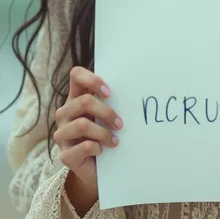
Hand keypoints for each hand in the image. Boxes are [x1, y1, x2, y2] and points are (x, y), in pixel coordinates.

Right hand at [53, 66, 122, 194]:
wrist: (98, 169)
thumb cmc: (105, 134)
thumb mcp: (106, 115)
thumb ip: (110, 101)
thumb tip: (132, 87)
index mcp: (75, 97)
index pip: (76, 75)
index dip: (92, 80)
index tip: (109, 93)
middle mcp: (64, 113)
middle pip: (84, 101)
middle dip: (107, 112)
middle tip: (120, 123)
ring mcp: (62, 134)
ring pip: (82, 125)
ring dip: (104, 133)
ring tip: (115, 140)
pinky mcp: (64, 155)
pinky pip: (84, 146)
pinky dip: (98, 147)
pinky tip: (103, 150)